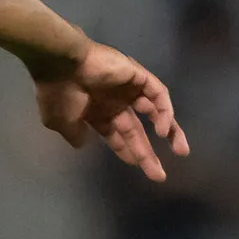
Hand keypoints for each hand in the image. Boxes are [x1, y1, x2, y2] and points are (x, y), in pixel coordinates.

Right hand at [32, 41, 188, 181]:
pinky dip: (164, 111)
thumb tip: (81, 144)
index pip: (118, 135)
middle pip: (137, 130)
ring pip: (155, 111)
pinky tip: (162, 130)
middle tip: (159, 175)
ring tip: (180, 151)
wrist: (62, 64)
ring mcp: (128, 88)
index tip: (138, 167)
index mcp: (97, 112)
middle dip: (148, 152)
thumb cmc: (59, 93)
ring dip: (169, 131)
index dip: (128, 151)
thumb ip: (73, 134)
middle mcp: (115, 101)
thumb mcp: (60, 122)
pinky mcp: (138, 76)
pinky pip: (158, 95)